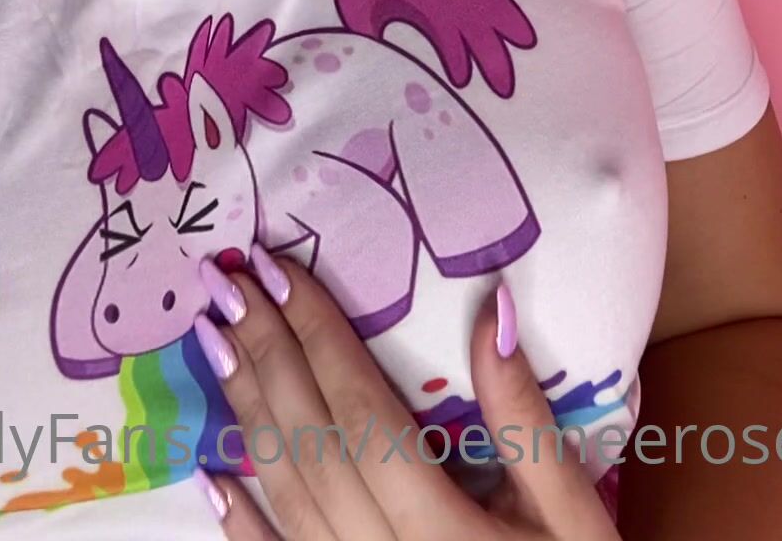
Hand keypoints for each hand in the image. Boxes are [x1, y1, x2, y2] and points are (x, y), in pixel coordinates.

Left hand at [190, 249, 619, 537]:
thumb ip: (527, 420)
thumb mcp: (572, 515)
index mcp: (442, 531)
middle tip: (228, 283)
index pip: (362, 413)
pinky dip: (241, 524)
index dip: (317, 335)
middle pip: (313, 446)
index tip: (280, 267)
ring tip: (216, 341)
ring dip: (247, 416)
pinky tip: (210, 476)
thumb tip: (494, 309)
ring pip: (288, 496)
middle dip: (267, 355)